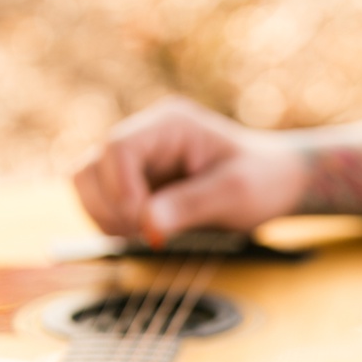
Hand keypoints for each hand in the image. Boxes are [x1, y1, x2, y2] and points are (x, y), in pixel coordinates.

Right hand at [72, 96, 307, 243]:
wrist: (274, 182)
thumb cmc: (263, 180)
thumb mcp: (236, 193)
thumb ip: (191, 205)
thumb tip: (147, 225)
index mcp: (169, 125)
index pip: (118, 147)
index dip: (121, 189)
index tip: (145, 225)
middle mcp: (145, 136)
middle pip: (91, 167)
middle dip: (110, 208)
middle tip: (147, 236)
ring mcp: (136, 160)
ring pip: (86, 185)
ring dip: (106, 218)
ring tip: (146, 237)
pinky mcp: (133, 183)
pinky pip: (100, 203)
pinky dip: (113, 224)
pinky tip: (145, 234)